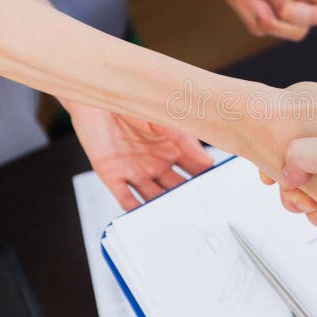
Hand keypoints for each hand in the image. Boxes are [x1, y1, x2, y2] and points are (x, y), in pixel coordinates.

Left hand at [66, 100, 213, 209]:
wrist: (98, 94)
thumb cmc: (133, 101)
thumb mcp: (164, 120)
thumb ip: (185, 141)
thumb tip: (208, 162)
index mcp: (172, 150)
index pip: (194, 172)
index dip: (205, 181)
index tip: (218, 193)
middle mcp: (156, 164)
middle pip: (176, 189)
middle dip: (186, 201)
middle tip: (200, 213)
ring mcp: (135, 171)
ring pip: (153, 198)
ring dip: (163, 208)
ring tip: (175, 221)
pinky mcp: (112, 175)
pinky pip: (126, 199)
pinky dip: (135, 211)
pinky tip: (145, 218)